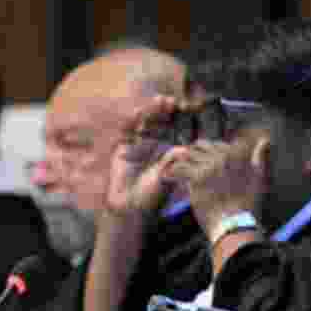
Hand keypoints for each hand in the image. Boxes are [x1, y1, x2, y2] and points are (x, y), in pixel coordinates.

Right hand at [105, 95, 179, 215]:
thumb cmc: (152, 197)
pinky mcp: (123, 149)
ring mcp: (138, 146)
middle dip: (166, 112)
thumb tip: (184, 149)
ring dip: (152, 112)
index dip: (179, 120)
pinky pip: (127, 132)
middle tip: (173, 101)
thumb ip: (172, 161)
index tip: (187, 109)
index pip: (175, 131)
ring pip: (146, 124)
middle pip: (161, 124)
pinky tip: (137, 112)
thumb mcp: (166, 177)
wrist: (129, 209)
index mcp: (168, 153)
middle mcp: (154, 147)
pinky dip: (131, 122)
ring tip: (159, 100)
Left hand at [161, 131, 270, 233]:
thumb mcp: (259, 178)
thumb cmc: (247, 205)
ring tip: (179, 170)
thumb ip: (261, 156)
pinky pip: (179, 167)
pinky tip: (171, 178)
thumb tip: (265, 140)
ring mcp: (209, 165)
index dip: (212, 152)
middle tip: (192, 166)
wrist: (234, 224)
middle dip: (196, 154)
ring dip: (184, 161)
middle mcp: (224, 156)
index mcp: (239, 154)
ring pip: (189, 154)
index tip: (206, 162)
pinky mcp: (196, 177)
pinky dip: (174, 172)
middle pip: (202, 145)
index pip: (220, 143)